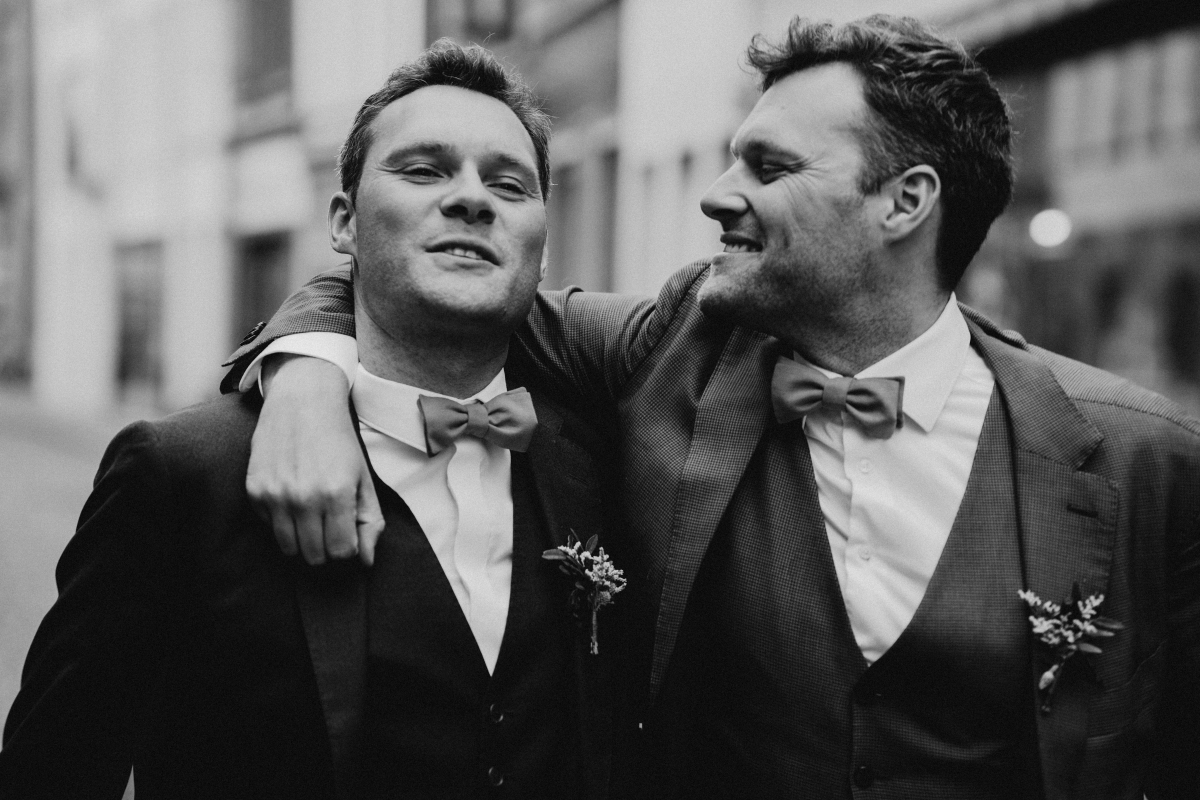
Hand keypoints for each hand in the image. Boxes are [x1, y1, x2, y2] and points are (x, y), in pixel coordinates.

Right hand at [247, 355, 384, 565]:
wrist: (302, 401)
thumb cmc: (338, 441)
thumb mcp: (363, 477)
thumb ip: (370, 521)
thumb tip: (366, 561)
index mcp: (336, 494)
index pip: (341, 552)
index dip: (348, 548)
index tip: (347, 533)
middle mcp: (303, 498)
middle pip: (315, 556)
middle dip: (326, 547)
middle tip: (330, 525)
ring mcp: (275, 495)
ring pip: (289, 548)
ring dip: (303, 540)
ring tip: (312, 515)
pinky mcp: (254, 491)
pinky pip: (269, 528)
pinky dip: (282, 522)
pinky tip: (292, 497)